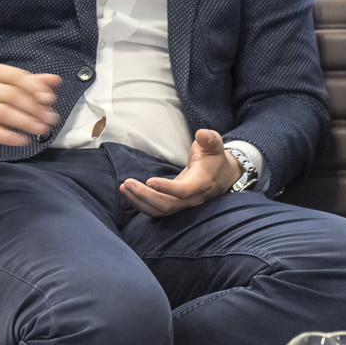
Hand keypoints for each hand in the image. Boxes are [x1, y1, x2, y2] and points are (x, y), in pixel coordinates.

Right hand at [0, 63, 61, 152]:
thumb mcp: (10, 89)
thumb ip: (32, 84)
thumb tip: (56, 80)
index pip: (15, 76)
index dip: (34, 87)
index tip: (50, 99)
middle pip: (11, 95)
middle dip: (34, 108)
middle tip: (51, 119)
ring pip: (2, 112)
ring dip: (25, 121)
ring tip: (41, 129)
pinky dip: (9, 136)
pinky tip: (23, 140)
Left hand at [119, 129, 241, 216]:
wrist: (221, 175)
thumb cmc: (214, 158)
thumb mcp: (215, 145)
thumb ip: (210, 139)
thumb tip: (202, 134)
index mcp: (202, 182)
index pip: (184, 191)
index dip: (167, 188)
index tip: (149, 180)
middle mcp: (193, 197)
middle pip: (168, 204)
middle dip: (145, 196)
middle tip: (127, 183)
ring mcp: (184, 204)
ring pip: (160, 210)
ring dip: (139, 201)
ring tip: (124, 187)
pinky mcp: (175, 204)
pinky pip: (157, 210)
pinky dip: (141, 204)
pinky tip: (128, 192)